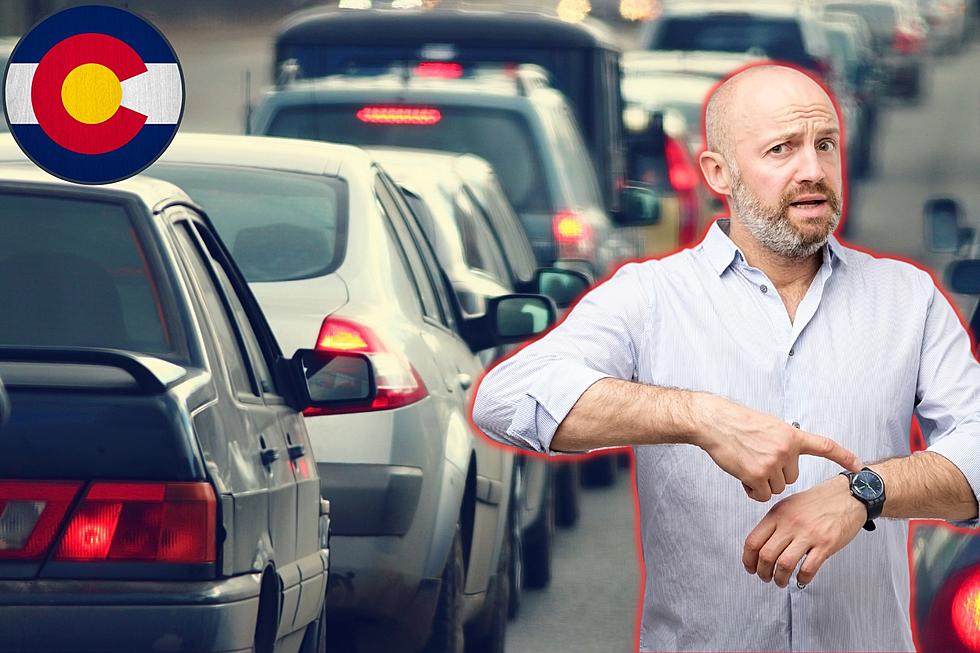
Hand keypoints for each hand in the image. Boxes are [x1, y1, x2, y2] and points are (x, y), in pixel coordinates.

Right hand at [692, 395, 861, 501]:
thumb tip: (788, 457)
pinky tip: (742, 475)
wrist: (715, 422)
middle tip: (757, 460)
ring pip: (777, 488)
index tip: (860, 466)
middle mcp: (785, 449)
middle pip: (791, 478)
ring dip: (762, 483)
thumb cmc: (738, 423)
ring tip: (747, 465)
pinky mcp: (756, 475)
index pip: (825, 446)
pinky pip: (761, 495)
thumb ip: (783, 442)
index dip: (844, 457)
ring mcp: (771, 463)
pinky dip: (752, 491)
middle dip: (776, 475)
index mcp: (791, 435)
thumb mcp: (769, 426)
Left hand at [742, 475, 865, 587]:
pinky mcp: (826, 544)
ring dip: (779, 578)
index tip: (750, 567)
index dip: (748, 559)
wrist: (848, 495)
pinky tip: (801, 579)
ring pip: (784, 564)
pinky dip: (802, 579)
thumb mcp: (788, 505)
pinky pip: (808, 568)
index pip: (753, 541)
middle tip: (765, 577)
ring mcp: (808, 534)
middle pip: (765, 555)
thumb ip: (774, 523)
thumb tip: (761, 544)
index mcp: (777, 514)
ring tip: (780, 581)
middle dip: (762, 572)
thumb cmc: (819, 501)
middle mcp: (790, 524)